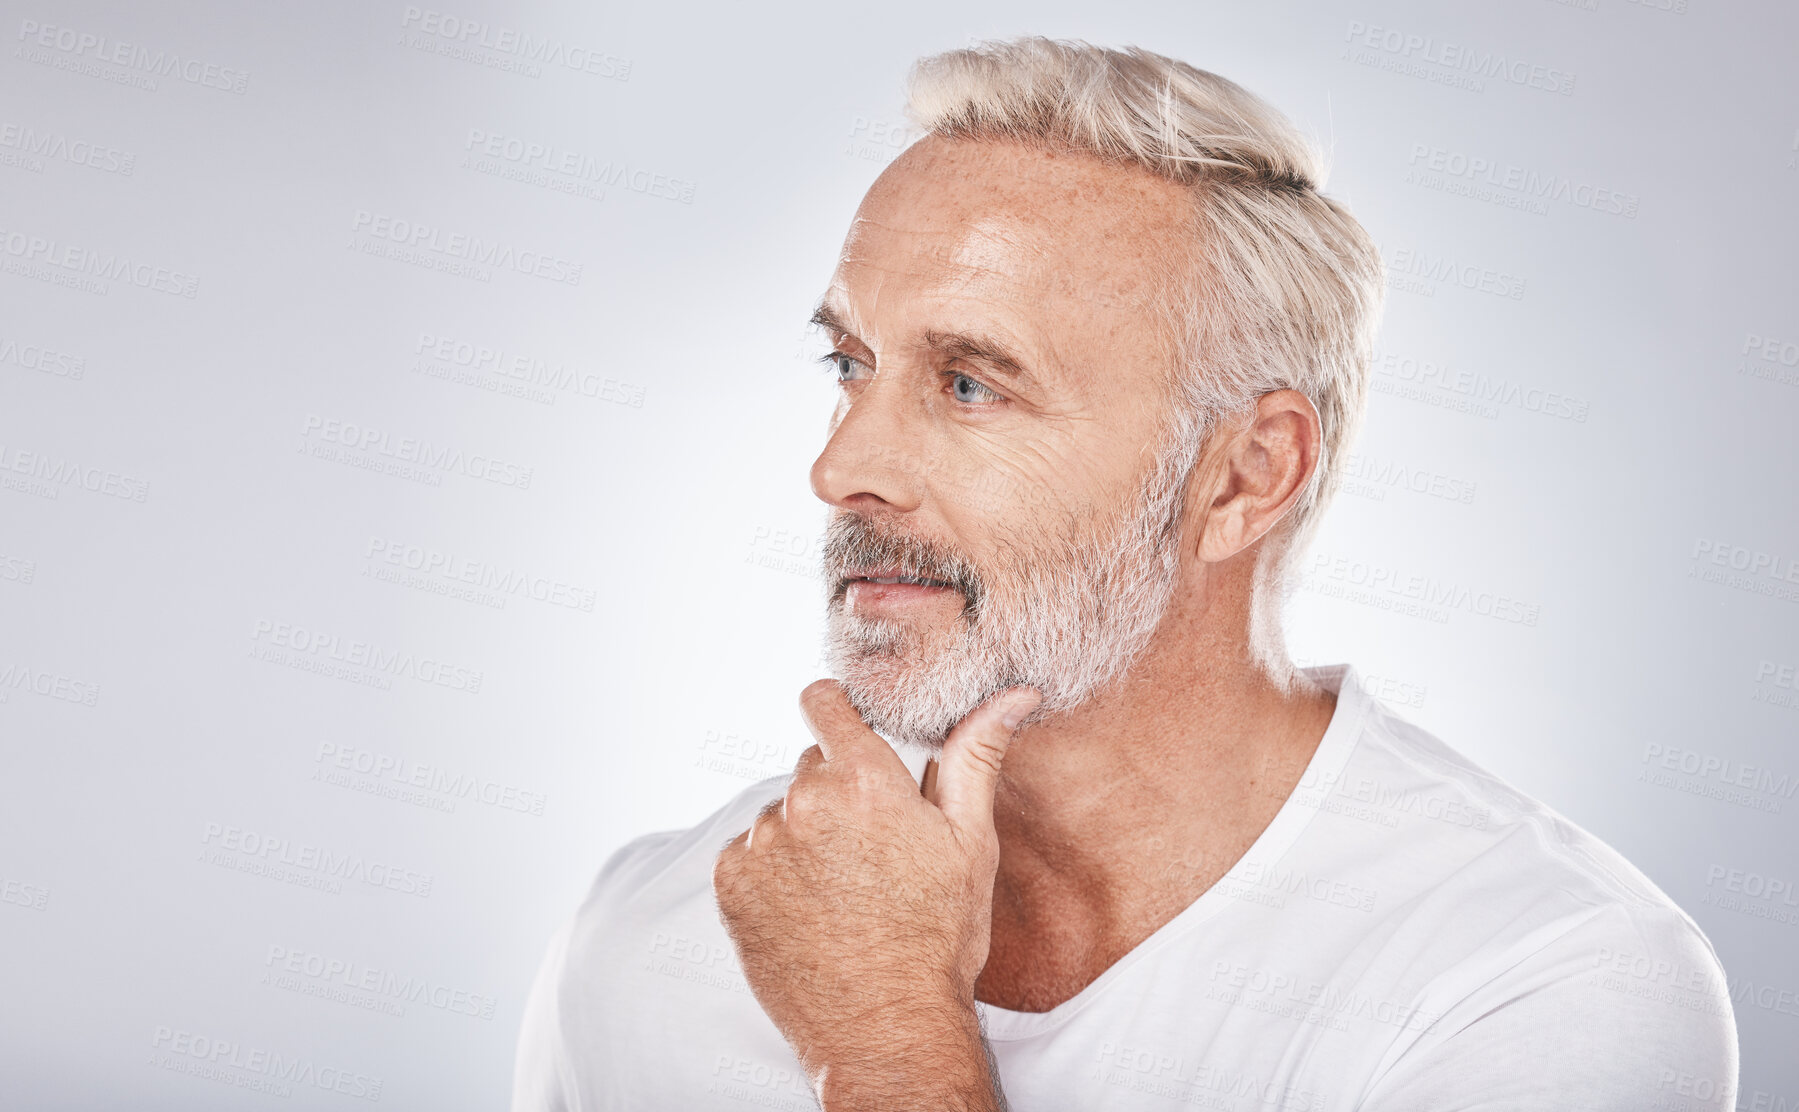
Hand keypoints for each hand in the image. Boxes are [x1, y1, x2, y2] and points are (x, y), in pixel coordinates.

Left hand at [712, 678, 1040, 1106]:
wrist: (886, 1027)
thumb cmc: (938, 937)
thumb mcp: (969, 841)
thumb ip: (976, 755)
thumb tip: (1012, 694)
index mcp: (862, 779)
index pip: (824, 702)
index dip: (838, 711)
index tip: (849, 732)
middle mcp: (803, 802)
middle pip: (810, 766)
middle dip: (837, 791)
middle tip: (872, 846)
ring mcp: (761, 844)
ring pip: (780, 813)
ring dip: (803, 834)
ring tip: (842, 888)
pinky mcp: (731, 885)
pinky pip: (749, 854)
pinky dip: (773, 872)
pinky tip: (810, 907)